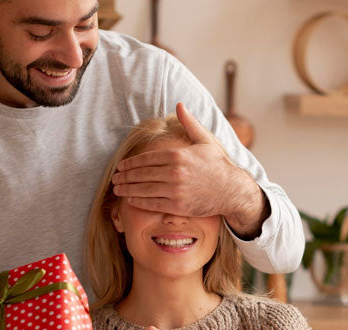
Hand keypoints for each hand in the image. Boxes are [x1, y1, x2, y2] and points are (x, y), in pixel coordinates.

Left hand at [113, 103, 265, 237]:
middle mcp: (175, 172)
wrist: (232, 190)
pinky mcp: (178, 206)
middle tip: (115, 178)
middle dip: (125, 176)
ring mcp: (176, 190)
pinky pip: (153, 204)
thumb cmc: (218, 165)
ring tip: (117, 189)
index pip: (146, 158)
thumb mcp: (204, 140)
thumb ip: (189, 123)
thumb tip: (179, 105)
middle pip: (142, 174)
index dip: (131, 163)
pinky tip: (130, 199)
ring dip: (127, 189)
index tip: (121, 166)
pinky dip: (139, 201)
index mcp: (178, 155)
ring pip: (144, 189)